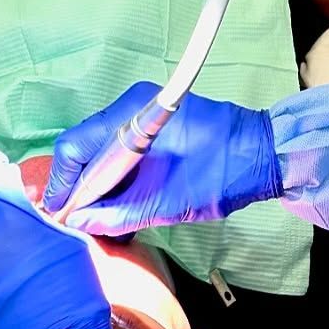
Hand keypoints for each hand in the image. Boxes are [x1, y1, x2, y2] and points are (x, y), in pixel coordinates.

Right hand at [42, 85, 282, 236]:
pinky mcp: (156, 127)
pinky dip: (117, 176)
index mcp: (132, 116)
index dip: (62, 184)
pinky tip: (119, 203)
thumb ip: (119, 213)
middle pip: (86, 147)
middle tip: (76, 219)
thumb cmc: (222, 174)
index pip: (76, 146)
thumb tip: (80, 222)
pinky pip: (122, 151)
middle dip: (79, 185)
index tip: (59, 214)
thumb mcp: (167, 202)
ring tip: (96, 217)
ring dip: (98, 183)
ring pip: (102, 150)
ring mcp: (143, 114)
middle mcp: (131, 107)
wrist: (269, 155)